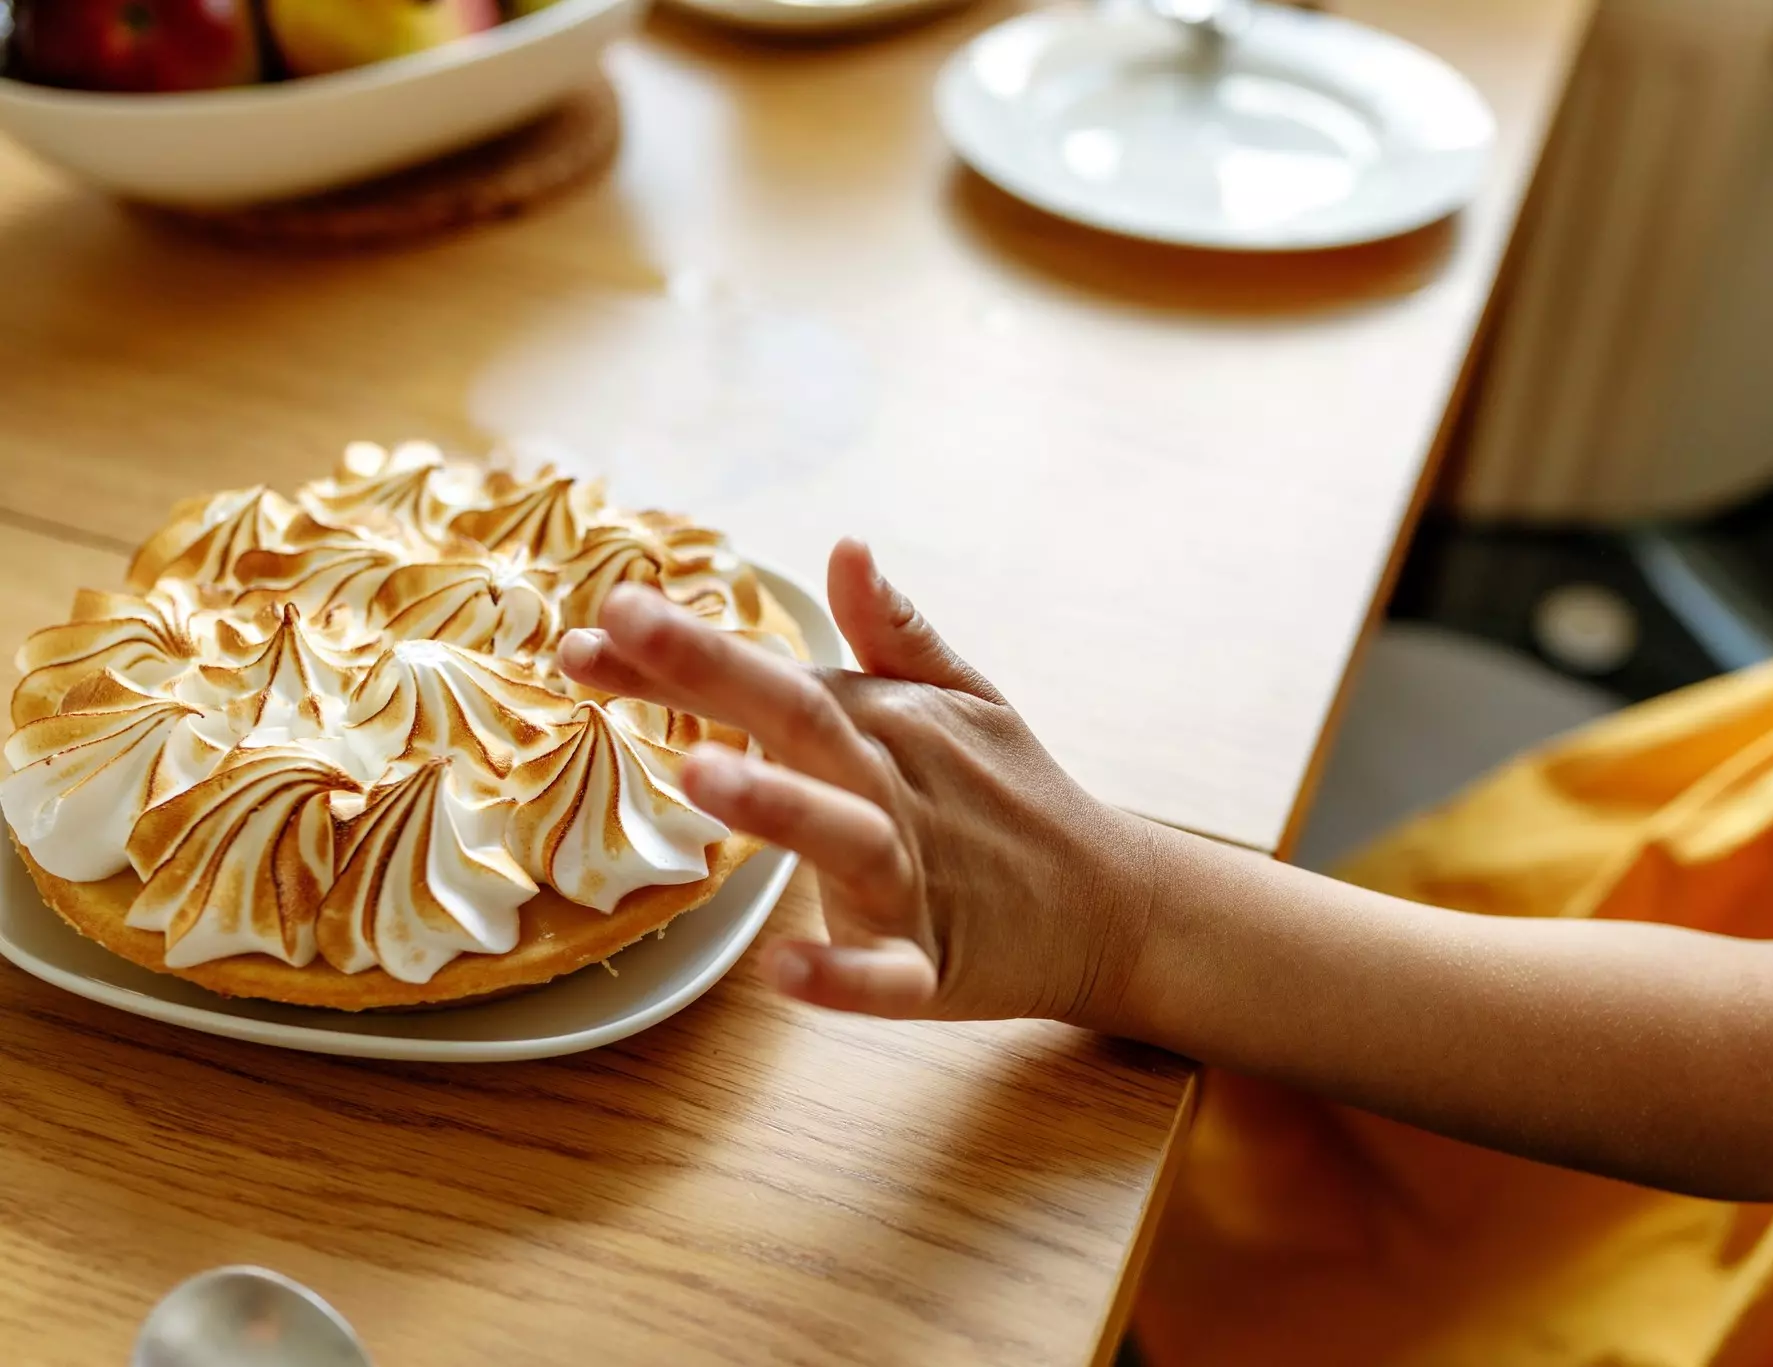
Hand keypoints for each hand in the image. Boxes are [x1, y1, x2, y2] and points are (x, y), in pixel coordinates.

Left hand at [557, 538, 1156, 1024]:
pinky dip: (840, 975)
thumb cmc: (1015, 796)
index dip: (676, 654)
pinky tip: (781, 971)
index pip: (768, 678)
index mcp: (886, 725)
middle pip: (799, 723)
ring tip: (700, 775)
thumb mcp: (967, 699)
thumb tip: (844, 544)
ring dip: (776, 805)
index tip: (590, 623)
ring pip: (841, 837)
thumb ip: (894, 631)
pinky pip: (884, 974)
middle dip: (710, 673)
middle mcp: (893, 789)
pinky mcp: (935, 964)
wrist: (1110, 906)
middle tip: (622, 627)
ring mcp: (915, 879)